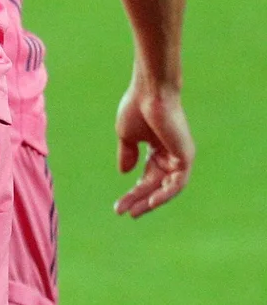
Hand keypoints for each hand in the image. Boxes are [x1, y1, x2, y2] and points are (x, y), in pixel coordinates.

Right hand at [114, 75, 192, 216]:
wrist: (150, 92)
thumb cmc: (136, 107)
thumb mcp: (127, 136)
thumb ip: (128, 154)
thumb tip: (125, 173)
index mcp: (158, 150)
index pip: (146, 178)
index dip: (132, 192)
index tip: (118, 205)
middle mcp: (171, 156)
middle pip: (155, 185)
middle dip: (138, 199)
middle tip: (122, 212)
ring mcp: (180, 157)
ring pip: (166, 188)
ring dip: (150, 200)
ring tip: (134, 212)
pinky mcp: (186, 156)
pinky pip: (177, 183)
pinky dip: (165, 193)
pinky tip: (151, 202)